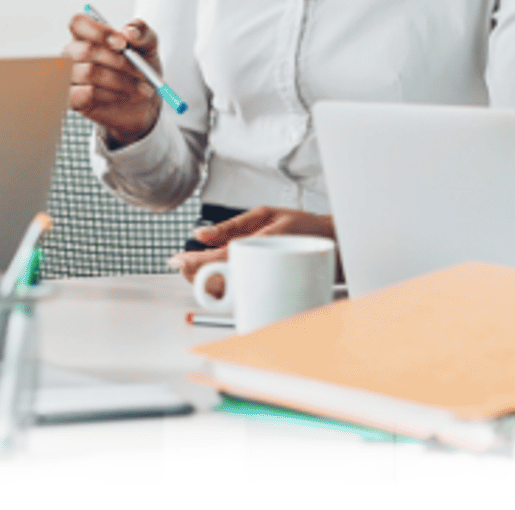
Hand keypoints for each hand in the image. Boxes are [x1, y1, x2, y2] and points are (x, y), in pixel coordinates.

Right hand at [64, 11, 162, 146]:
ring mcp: (71, 76)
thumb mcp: (148, 45)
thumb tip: (129, 32)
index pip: (79, 23)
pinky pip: (84, 94)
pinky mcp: (73, 98)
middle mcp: (74, 53)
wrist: (144, 100)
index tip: (123, 44)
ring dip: (119, 82)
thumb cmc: (139, 68)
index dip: (99, 32)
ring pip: (89, 73)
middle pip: (86, 50)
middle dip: (119, 62)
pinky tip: (121, 96)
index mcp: (87, 35)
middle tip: (141, 72)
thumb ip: (140, 31)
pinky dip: (109, 96)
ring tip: (138, 87)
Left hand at [166, 207, 335, 287]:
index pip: (216, 261)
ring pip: (227, 296)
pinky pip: (241, 300)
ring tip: (195, 268)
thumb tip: (200, 234)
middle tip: (182, 262)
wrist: (339, 247)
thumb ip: (232, 226)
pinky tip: (216, 279)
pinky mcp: (271, 297)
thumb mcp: (266, 215)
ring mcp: (267, 289)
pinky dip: (223, 291)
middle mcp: (261, 273)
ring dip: (206, 285)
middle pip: (216, 284)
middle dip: (194, 275)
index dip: (191, 263)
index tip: (175, 259)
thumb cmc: (306, 229)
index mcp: (258, 249)